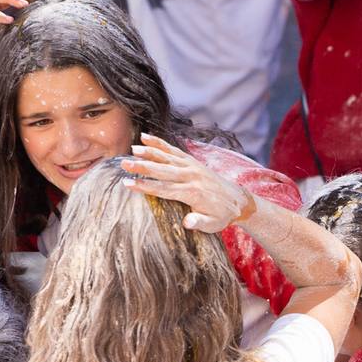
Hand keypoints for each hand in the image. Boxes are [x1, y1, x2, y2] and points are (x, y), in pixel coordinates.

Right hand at [120, 134, 255, 232]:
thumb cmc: (221, 215)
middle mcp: (192, 177)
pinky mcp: (192, 161)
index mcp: (193, 193)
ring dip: (150, 152)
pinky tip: (145, 137)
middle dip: (143, 167)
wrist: (237, 200)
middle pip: (163, 171)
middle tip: (124, 164)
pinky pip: (174, 150)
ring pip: (168, 157)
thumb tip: (187, 222)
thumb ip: (200, 222)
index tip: (128, 184)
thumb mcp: (213, 224)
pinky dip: (160, 143)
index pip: (165, 189)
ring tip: (132, 148)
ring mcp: (192, 166)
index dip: (146, 186)